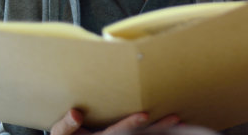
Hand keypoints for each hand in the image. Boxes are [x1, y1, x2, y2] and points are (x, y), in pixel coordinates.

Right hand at [51, 109, 180, 134]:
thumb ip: (66, 126)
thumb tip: (76, 114)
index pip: (116, 133)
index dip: (130, 125)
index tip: (144, 115)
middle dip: (157, 129)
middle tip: (175, 118)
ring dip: (163, 131)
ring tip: (180, 121)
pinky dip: (160, 132)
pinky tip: (177, 125)